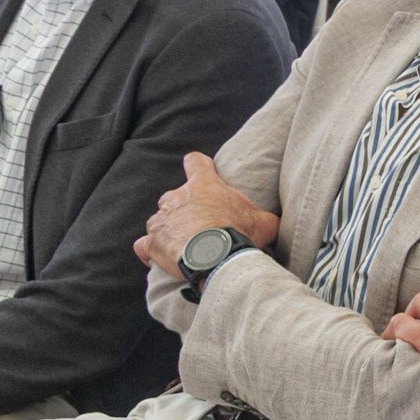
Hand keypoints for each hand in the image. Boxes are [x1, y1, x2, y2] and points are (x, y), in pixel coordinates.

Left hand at [133, 153, 279, 278]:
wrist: (215, 258)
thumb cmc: (239, 234)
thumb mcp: (263, 222)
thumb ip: (266, 218)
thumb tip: (275, 223)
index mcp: (204, 184)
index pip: (195, 161)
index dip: (198, 166)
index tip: (202, 173)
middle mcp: (177, 196)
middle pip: (174, 195)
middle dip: (183, 208)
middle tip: (200, 225)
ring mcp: (161, 219)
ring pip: (159, 219)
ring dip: (168, 229)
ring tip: (183, 245)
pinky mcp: (151, 241)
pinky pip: (144, 244)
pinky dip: (150, 250)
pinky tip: (158, 257)